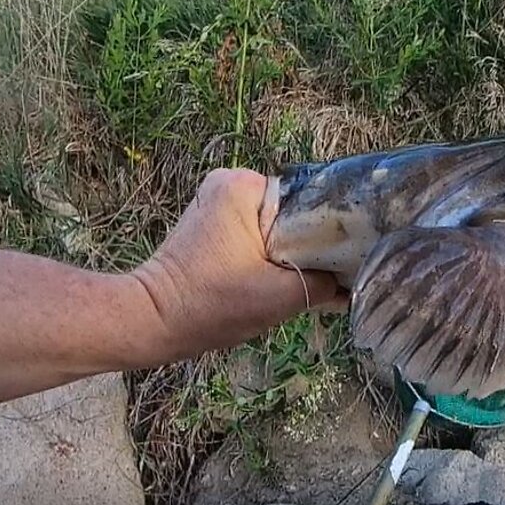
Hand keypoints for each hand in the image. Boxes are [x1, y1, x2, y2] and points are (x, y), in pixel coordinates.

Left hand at [130, 169, 343, 363]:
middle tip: (322, 278)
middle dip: (311, 245)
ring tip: (296, 282)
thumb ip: (327, 284)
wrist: (152, 322)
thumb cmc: (210, 306)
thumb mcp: (282, 296)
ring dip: (292, 253)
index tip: (344, 262)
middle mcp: (230, 181)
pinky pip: (261, 233)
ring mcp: (219, 200)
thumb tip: (353, 281)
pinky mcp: (214, 222)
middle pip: (297, 213)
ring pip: (281, 227)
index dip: (332, 233)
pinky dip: (272, 256)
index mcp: (244, 184)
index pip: (311, 201)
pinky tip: (276, 281)